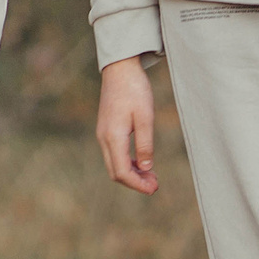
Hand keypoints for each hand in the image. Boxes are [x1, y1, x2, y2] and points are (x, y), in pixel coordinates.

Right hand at [96, 58, 158, 194]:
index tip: (154, 189)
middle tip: (155, 184)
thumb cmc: (134, 90)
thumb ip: (145, 144)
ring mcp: (103, 134)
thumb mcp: (145, 117)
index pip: (122, 171)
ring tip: (152, 176)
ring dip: (132, 173)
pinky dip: (127, 163)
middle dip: (135, 182)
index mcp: (113, 136)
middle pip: (116, 172)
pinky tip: (142, 162)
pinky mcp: (106, 129)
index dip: (138, 184)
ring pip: (114, 164)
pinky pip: (114, 154)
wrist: (119, 69)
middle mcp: (104, 138)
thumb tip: (147, 168)